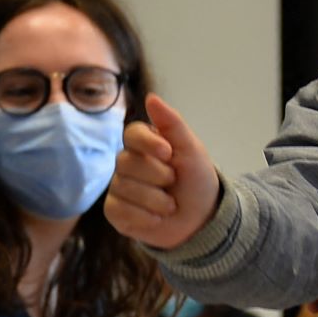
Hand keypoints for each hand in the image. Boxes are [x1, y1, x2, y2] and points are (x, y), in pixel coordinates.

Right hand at [107, 94, 221, 250]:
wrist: (201, 219)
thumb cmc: (197, 181)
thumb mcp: (192, 150)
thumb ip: (172, 124)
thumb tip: (151, 97)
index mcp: (145, 144)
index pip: (132, 134)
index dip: (148, 143)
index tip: (168, 153)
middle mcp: (127, 162)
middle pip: (127, 162)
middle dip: (159, 176)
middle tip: (174, 183)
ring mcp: (119, 186)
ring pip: (125, 188)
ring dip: (157, 201)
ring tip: (170, 204)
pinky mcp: (115, 211)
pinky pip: (119, 211)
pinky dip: (145, 218)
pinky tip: (157, 218)